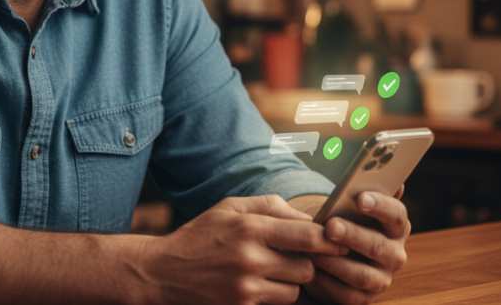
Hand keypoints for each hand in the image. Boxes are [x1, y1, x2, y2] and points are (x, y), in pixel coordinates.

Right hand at [142, 194, 345, 304]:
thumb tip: (307, 216)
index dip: (330, 240)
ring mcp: (246, 286)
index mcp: (248, 227)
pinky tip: (261, 284)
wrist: (163, 273)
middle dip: (306, 262)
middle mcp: (250, 257)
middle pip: (307, 266)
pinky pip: (278, 303)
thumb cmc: (200, 235)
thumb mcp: (229, 208)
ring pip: (296, 289)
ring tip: (272, 270)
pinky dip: (276, 295)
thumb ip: (269, 205)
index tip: (338, 240)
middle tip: (295, 255)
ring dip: (292, 281)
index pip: (307, 235)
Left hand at [303, 188, 409, 303]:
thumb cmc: (335, 219)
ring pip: (363, 275)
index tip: (359, 197)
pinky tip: (310, 271)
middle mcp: (394, 253)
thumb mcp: (343, 205)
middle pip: (379, 246)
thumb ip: (356, 191)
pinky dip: (327, 284)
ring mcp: (381, 279)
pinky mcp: (364, 299)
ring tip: (313, 251)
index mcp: (394, 225)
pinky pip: (347, 296)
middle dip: (353, 235)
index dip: (381, 205)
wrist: (323, 252)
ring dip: (336, 263)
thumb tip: (376, 173)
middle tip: (330, 226)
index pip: (397, 214)